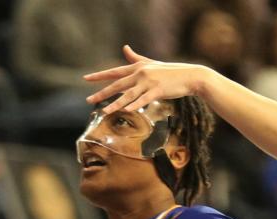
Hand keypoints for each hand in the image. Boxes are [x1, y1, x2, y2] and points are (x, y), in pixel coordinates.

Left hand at [84, 45, 207, 112]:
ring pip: (128, 95)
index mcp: (137, 67)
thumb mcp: (152, 63)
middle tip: (89, 100)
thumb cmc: (171, 72)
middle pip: (117, 85)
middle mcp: (140, 73)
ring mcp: (148, 82)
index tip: (86, 79)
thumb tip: (125, 48)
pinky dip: (135, 105)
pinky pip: (143, 100)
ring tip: (105, 112)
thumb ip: (136, 58)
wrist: (190, 76)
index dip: (100, 75)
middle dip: (102, 93)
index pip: (115, 72)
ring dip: (116, 104)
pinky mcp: (158, 90)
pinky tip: (126, 111)